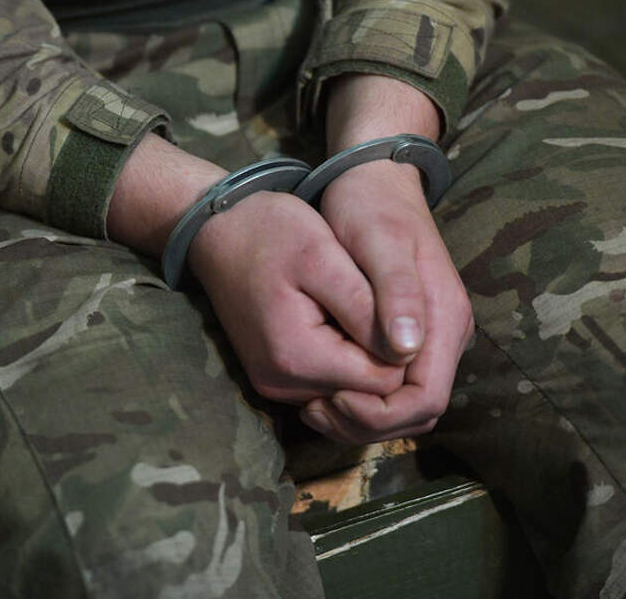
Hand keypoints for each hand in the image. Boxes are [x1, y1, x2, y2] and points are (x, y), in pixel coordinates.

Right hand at [187, 191, 405, 404]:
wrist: (218, 233)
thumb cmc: (270, 232)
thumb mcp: (322, 255)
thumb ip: (365, 305)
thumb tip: (407, 349)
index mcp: (298, 356)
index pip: (385, 380)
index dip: (401, 345)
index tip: (389, 302)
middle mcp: (283, 384)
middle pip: (367, 393)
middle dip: (381, 351)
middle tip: (369, 299)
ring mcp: (275, 385)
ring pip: (350, 391)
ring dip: (361, 354)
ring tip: (346, 306)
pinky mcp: (274, 379)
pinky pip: (328, 383)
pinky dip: (341, 358)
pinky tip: (333, 319)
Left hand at [293, 73, 473, 443]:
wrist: (374, 179)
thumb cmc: (371, 207)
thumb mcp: (378, 242)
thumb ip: (395, 292)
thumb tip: (404, 349)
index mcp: (444, 317)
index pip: (426, 399)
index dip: (382, 414)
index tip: (333, 400)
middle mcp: (445, 334)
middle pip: (419, 412)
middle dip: (369, 424)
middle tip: (315, 410)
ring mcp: (430, 335)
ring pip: (407, 405)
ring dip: (363, 417)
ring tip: (314, 405)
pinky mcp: (410, 333)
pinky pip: (393, 385)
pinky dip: (361, 398)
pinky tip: (323, 387)